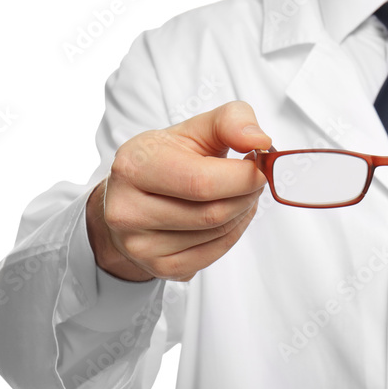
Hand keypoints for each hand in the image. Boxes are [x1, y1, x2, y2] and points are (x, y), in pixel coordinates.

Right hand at [86, 101, 271, 281]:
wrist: (135, 194)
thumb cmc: (169, 157)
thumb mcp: (197, 128)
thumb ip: (232, 121)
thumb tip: (259, 140)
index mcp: (134, 166)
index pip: (202, 182)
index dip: (243, 177)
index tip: (258, 165)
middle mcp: (128, 210)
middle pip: (213, 213)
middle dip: (246, 195)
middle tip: (253, 179)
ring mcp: (139, 244)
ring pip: (217, 235)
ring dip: (242, 213)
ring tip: (236, 193)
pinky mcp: (157, 267)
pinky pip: (213, 255)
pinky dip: (232, 234)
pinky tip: (228, 215)